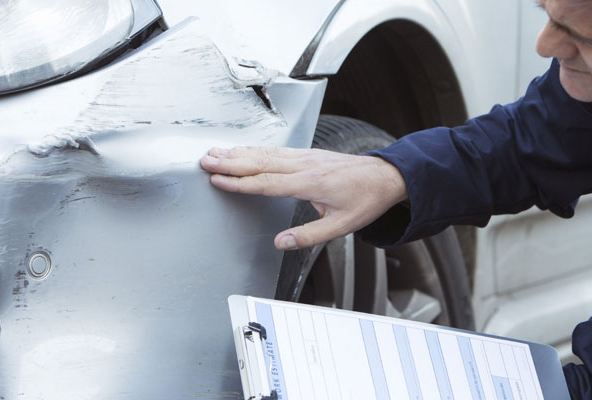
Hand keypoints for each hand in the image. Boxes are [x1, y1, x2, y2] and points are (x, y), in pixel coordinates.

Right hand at [200, 146, 407, 249]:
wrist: (386, 176)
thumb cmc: (366, 200)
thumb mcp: (341, 226)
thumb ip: (308, 236)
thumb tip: (280, 243)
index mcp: (310, 183)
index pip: (266, 182)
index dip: (240, 182)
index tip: (218, 180)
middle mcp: (305, 165)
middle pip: (260, 162)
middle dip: (230, 162)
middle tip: (205, 161)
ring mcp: (306, 156)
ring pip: (266, 153)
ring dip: (238, 152)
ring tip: (215, 152)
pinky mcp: (308, 154)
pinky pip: (276, 150)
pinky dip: (255, 149)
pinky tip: (243, 150)